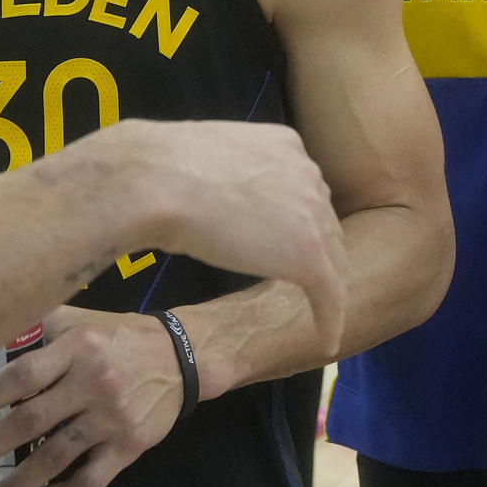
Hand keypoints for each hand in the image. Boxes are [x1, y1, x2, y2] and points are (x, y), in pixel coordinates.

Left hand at [0, 306, 179, 486]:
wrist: (183, 357)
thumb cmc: (119, 336)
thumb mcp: (80, 319)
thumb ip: (39, 324)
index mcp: (76, 347)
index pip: (22, 376)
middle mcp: (91, 383)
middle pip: (30, 422)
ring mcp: (112, 419)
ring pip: (56, 458)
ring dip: (18, 485)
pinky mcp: (130, 446)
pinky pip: (92, 480)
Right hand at [95, 119, 347, 357]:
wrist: (154, 181)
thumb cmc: (162, 166)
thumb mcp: (209, 158)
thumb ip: (229, 175)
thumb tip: (212, 190)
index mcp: (285, 145)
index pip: (303, 190)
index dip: (298, 220)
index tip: (284, 242)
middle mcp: (308, 173)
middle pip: (324, 223)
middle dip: (317, 252)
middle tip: (304, 281)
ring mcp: (312, 214)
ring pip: (331, 259)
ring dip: (325, 287)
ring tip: (320, 312)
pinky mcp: (308, 256)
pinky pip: (329, 295)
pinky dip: (329, 320)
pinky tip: (324, 341)